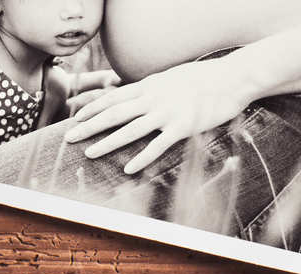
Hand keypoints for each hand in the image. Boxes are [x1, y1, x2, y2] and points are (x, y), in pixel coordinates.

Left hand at [65, 55, 257, 173]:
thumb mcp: (173, 78)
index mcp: (150, 86)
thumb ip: (155, 88)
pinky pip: (157, 146)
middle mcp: (153, 98)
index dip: (92, 108)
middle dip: (88, 126)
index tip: (75, 118)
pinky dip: (141, 158)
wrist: (232, 79)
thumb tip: (141, 95)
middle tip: (69, 137)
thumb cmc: (205, 79)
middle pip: (113, 113)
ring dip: (107, 142)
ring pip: (129, 129)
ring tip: (89, 154)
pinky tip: (127, 169)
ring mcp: (167, 113)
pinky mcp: (183, 127)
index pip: (113, 97)